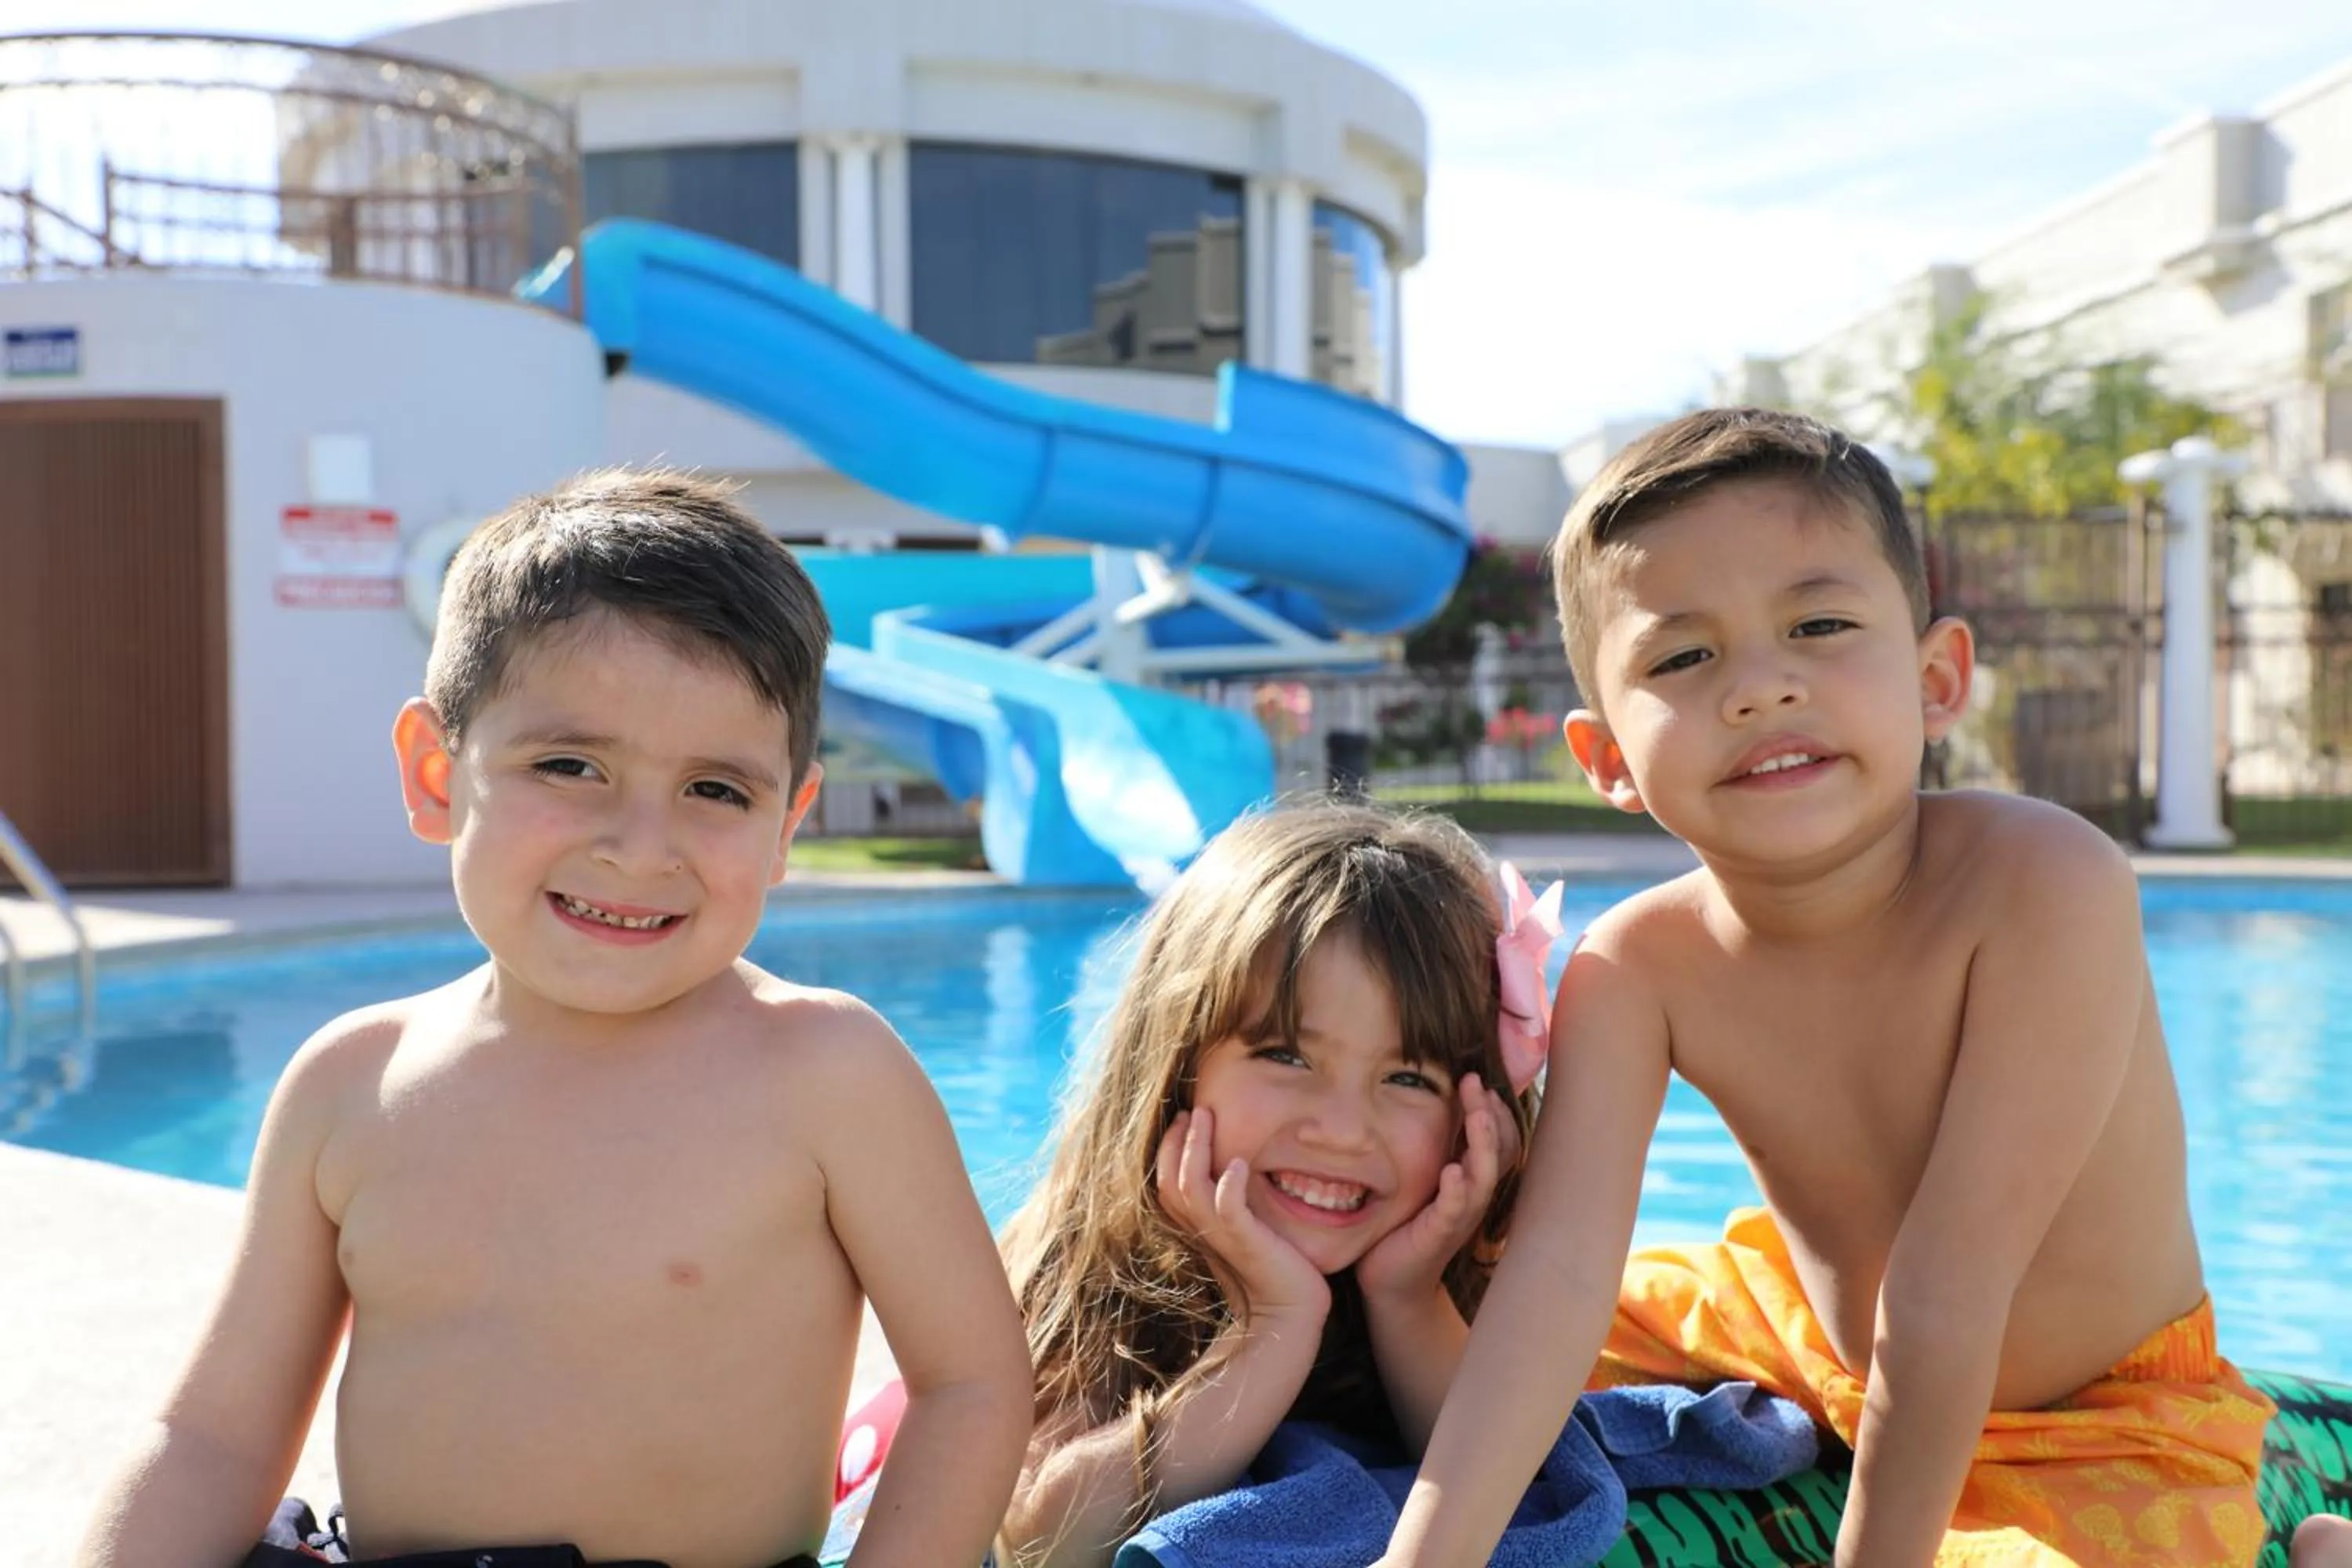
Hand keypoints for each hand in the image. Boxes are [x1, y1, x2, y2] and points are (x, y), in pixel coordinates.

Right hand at [1156, 1107, 1330, 1325]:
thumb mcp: (1243, 1229)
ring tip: (1207, 1117)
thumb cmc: (1272, 1268)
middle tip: (1193, 1109)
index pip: (1167, 1181)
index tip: (1186, 1117)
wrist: (1289, 1312)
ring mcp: (1222, 1235)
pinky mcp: (1247, 1241)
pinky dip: (1229, 1185)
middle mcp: (1203, 1229)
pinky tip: (1237, 1164)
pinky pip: (1228, 1209)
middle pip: (1169, 1180)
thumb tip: (1232, 1165)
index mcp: (1198, 1226)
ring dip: (1197, 1148)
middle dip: (1178, 1140)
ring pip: (1191, 1186)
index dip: (1170, 1149)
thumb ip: (1230, 1203)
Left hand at [1356, 1073, 1509, 1310]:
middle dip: (1490, 1115)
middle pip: (1498, 1150)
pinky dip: (1457, 1191)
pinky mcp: (1438, 1236)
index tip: (1477, 1078)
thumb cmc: (1405, 1223)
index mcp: (1471, 1179)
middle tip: (1476, 1082)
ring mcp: (1459, 1217)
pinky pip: (1454, 1212)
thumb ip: (1432, 1145)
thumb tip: (1425, 1097)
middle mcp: (1473, 1195)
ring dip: (1482, 1145)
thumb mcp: (1423, 1178)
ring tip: (1478, 1116)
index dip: (1494, 1109)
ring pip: (1483, 1177)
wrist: (1392, 1280)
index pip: (1498, 1139)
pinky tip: (1452, 1172)